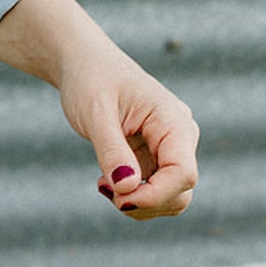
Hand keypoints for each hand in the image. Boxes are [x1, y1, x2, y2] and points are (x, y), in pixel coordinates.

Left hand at [57, 40, 199, 220]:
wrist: (83, 63)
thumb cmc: (89, 79)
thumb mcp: (95, 112)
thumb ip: (111, 150)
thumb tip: (127, 188)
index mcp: (173, 120)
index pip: (183, 173)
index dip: (155, 195)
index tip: (119, 199)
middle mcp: (179, 137)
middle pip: (180, 191)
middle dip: (146, 202)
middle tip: (105, 190)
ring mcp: (168, 149)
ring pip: (169, 197)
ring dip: (138, 203)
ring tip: (104, 185)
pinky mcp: (153, 157)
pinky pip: (152, 190)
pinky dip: (131, 195)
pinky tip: (106, 182)